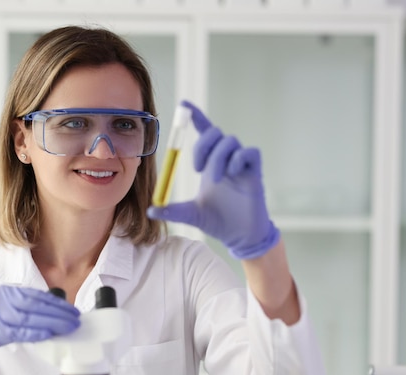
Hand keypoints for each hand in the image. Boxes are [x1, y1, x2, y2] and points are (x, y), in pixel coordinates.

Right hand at [0, 285, 79, 374]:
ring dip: (51, 323)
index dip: (57, 303)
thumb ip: (29, 308)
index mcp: (7, 292)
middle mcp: (1, 300)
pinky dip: (35, 332)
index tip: (72, 311)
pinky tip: (49, 334)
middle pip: (35, 305)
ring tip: (67, 327)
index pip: (36, 296)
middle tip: (75, 319)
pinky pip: (18, 332)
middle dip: (58, 313)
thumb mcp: (9, 310)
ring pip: (29, 318)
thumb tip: (57, 312)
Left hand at [148, 100, 279, 258]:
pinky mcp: (255, 173)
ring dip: (218, 157)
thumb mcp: (190, 215)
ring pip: (231, 141)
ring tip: (215, 178)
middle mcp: (225, 160)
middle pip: (216, 132)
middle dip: (203, 144)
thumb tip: (150, 210)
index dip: (196, 117)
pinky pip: (250, 152)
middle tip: (196, 168)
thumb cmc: (218, 222)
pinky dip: (238, 159)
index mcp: (210, 164)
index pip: (204, 133)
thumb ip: (172, 210)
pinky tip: (232, 174)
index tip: (184, 106)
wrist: (239, 237)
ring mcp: (240, 165)